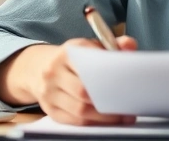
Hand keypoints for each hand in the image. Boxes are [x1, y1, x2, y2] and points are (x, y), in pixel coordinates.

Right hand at [0, 35, 137, 125]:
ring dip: (104, 117)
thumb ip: (113, 45)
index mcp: (68, 52)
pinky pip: (73, 121)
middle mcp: (54, 71)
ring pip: (80, 109)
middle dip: (108, 101)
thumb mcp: (90, 46)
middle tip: (128, 107)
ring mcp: (48, 91)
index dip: (111, 78)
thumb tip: (130, 45)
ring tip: (122, 117)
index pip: (90, 65)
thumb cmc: (74, 59)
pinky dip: (93, 123)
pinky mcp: (48, 109)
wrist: (39, 68)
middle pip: (84, 91)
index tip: (128, 86)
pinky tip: (106, 121)